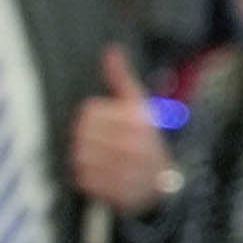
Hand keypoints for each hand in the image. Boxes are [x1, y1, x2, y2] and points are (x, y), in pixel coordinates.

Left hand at [67, 51, 178, 218]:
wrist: (163, 181)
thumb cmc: (146, 137)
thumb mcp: (139, 105)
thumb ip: (121, 78)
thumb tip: (110, 50)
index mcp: (138, 121)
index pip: (88, 114)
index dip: (91, 118)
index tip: (103, 124)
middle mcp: (133, 146)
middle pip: (81, 135)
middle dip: (87, 137)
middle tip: (100, 142)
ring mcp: (125, 171)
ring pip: (79, 156)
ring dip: (84, 156)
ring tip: (101, 157)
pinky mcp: (116, 191)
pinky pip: (82, 178)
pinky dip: (86, 175)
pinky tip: (101, 172)